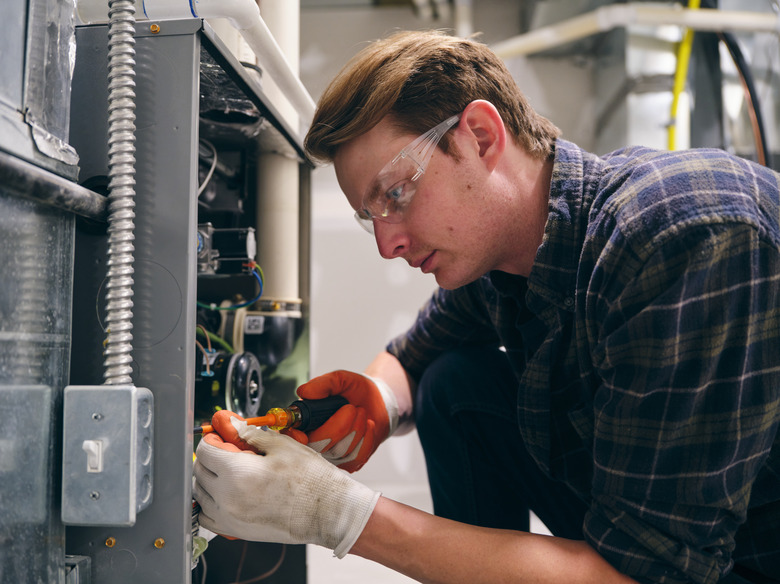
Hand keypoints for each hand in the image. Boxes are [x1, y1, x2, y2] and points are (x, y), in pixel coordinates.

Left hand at [193, 416, 379, 556]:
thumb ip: (252, 436)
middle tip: (226, 451)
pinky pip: (207, 517)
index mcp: (237, 473)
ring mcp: (229, 518)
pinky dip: (209, 504)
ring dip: (207, 480)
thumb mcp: (283, 446)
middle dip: (209, 458)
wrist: (327, 512)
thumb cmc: (311, 481)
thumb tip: (236, 428)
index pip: (205, 451)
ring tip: (227, 472)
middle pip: (199, 472)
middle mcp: (227, 498)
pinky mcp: (236, 531)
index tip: (221, 437)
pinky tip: (226, 494)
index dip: (212, 439)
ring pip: (200, 495)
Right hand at [294, 371, 398, 471]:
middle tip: (351, 408)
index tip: (303, 436)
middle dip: (339, 427)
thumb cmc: (354, 391)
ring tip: (360, 412)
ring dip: (357, 427)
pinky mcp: (350, 463)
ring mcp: (333, 456)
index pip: (290, 437)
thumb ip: (323, 384)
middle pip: (319, 446)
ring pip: (341, 451)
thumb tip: (304, 392)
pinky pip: (357, 456)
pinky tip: (367, 426)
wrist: (378, 401)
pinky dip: (367, 437)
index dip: (293, 440)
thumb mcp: (340, 379)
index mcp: (305, 421)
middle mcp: (315, 442)